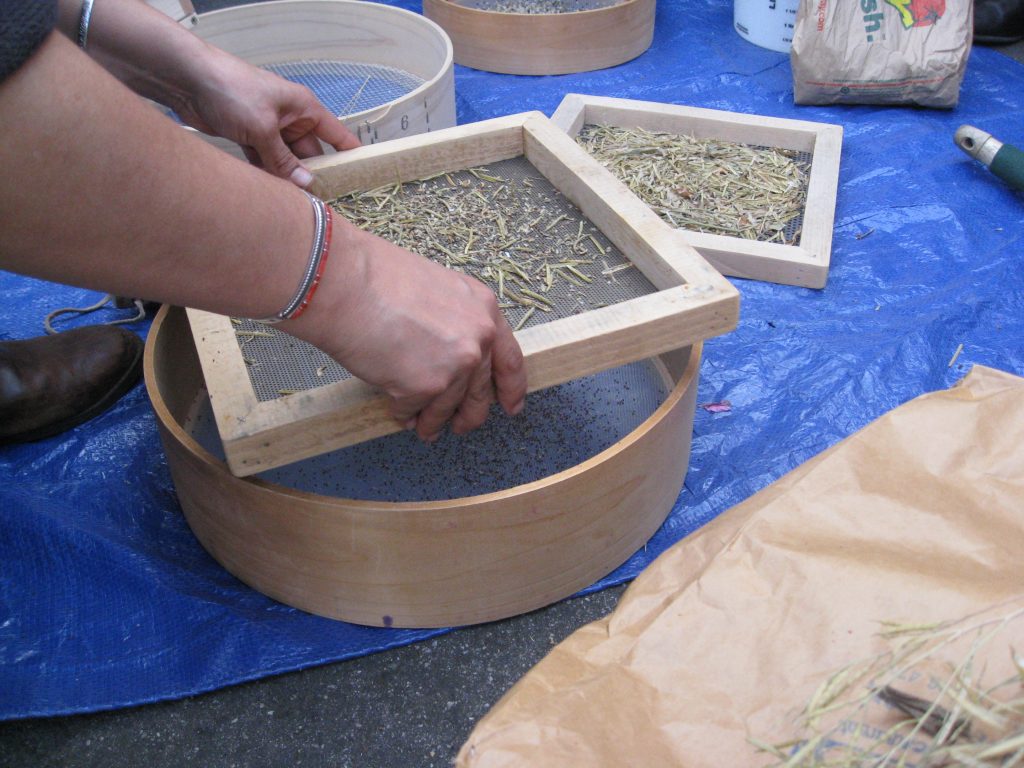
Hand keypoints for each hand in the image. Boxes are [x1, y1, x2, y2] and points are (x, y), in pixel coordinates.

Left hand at [179, 48, 359, 187]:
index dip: (350, 155)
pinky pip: (266, 160)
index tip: (360, 178)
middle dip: (312, 176)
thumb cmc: (232, 91)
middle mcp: (291, 119)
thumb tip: (307, 184)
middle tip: (317, 204)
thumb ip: (284, 160)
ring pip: (286, 160)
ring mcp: (270, 129)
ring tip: (294, 204)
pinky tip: (271, 192)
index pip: (337, 135)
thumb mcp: (263, 128)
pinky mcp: (249, 136)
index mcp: (304, 109)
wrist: (187, 79)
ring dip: (287, 178)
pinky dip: (267, 174)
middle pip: (310, 154)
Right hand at [286, 223, 527, 441]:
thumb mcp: (437, 289)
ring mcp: (455, 365)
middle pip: (482, 393)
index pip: (510, 359)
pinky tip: (395, 408)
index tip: (512, 407)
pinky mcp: (426, 387)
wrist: (344, 282)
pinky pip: (414, 410)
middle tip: (461, 426)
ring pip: (447, 408)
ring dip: (433, 421)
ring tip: (422, 427)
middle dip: (470, 415)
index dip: (511, 389)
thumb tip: (450, 356)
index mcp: (484, 310)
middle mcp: (477, 339)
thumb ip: (455, 322)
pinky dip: (403, 412)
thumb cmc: (377, 278)